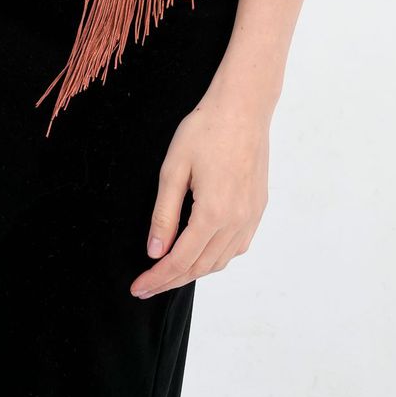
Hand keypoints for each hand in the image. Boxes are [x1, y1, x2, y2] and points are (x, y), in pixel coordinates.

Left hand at [129, 86, 269, 298]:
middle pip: (200, 266)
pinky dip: (216, 257)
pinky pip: (237, 247)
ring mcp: (251, 216)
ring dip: (194, 271)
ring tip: (169, 272)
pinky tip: (201, 253)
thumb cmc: (205, 130)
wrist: (243, 107)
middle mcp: (237, 221)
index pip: (180, 260)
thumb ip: (164, 214)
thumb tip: (156, 251)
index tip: (137, 288)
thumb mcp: (173, 169)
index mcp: (213, 212)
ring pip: (221, 261)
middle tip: (146, 285)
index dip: (157, 278)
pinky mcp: (258, 208)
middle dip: (171, 280)